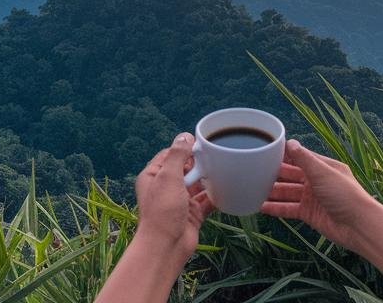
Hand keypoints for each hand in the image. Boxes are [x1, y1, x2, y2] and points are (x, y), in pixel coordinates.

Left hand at [133, 132, 214, 262]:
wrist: (166, 246)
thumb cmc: (163, 210)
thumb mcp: (168, 177)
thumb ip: (177, 155)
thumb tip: (185, 136)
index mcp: (154, 176)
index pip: (169, 155)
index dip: (184, 149)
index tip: (201, 144)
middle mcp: (166, 187)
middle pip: (185, 168)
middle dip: (199, 163)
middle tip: (215, 156)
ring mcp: (180, 201)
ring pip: (197, 184)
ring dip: (209, 178)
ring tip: (225, 168)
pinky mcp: (192, 214)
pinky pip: (206, 200)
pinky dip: (216, 194)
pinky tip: (228, 187)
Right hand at [259, 139, 377, 250]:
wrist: (358, 226)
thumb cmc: (344, 194)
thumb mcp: (323, 173)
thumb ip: (305, 159)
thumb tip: (290, 142)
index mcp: (324, 167)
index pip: (300, 157)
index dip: (284, 155)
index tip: (266, 152)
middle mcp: (317, 181)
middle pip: (291, 176)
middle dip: (275, 174)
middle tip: (254, 172)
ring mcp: (312, 198)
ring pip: (288, 192)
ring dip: (273, 192)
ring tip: (252, 189)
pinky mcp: (309, 214)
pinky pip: (289, 209)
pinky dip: (276, 208)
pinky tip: (262, 207)